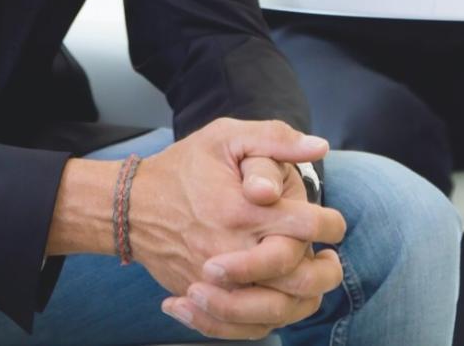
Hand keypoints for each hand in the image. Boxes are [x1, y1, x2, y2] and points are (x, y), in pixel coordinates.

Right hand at [130, 119, 345, 338]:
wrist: (129, 206)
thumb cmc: (183, 167)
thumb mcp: (225, 137)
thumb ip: (274, 139)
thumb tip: (319, 146)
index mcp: (244, 210)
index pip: (306, 226)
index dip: (331, 225)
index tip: (334, 225)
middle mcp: (232, 249)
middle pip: (298, 278)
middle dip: (325, 271)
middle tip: (329, 260)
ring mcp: (215, 281)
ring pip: (275, 310)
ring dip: (302, 300)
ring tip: (309, 283)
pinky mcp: (201, 299)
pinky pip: (242, 327)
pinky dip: (265, 321)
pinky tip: (275, 304)